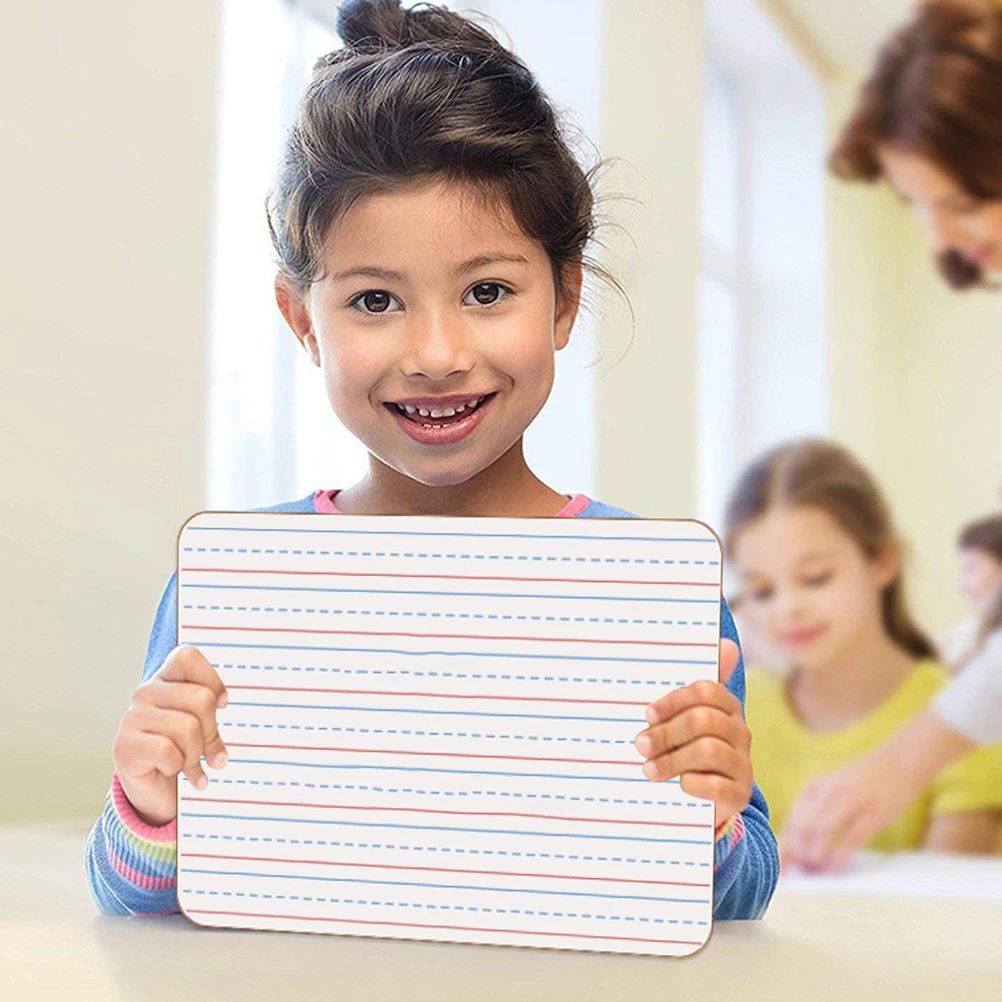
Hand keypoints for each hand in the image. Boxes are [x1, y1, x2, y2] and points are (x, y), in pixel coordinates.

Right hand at [112, 645, 228, 826]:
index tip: (221, 704)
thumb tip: (223, 701)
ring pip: (188, 728)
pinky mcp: (125, 746)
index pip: (187, 657)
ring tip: (191, 764)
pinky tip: (176, 773)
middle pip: (201, 698)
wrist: (155, 791)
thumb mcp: (201, 724)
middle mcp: (145, 693)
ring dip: (196, 754)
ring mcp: (132, 718)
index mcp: (164, 679)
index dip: (211, 679)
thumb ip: (210, 706)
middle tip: (210, 750)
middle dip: (212, 731)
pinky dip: (179, 767)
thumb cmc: (182, 750)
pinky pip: (168, 751)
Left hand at [634, 639, 752, 826]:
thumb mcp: (682, 720)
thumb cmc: (685, 749)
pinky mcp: (740, 794)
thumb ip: (689, 690)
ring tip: (648, 769)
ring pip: (708, 750)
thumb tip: (725, 644)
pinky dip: (691, 784)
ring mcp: (743, 764)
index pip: (706, 691)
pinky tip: (678, 786)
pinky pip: (715, 785)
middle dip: (667, 732)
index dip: (674, 700)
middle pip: (703, 720)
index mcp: (726, 707)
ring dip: (672, 760)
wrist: (704, 802)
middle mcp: (740, 732)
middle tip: (640, 745)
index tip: (648, 713)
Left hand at [779, 747, 921, 872]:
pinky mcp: (872, 813)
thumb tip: (800, 847)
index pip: (791, 824)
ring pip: (820, 831)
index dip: (785, 849)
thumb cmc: (862, 784)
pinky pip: (850, 838)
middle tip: (802, 873)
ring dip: (814, 855)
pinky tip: (833, 870)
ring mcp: (849, 801)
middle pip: (801, 828)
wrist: (897, 762)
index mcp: (813, 789)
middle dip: (797, 855)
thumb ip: (816, 813)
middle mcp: (826, 793)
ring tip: (815, 872)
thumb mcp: (831, 791)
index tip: (783, 870)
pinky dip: (838, 857)